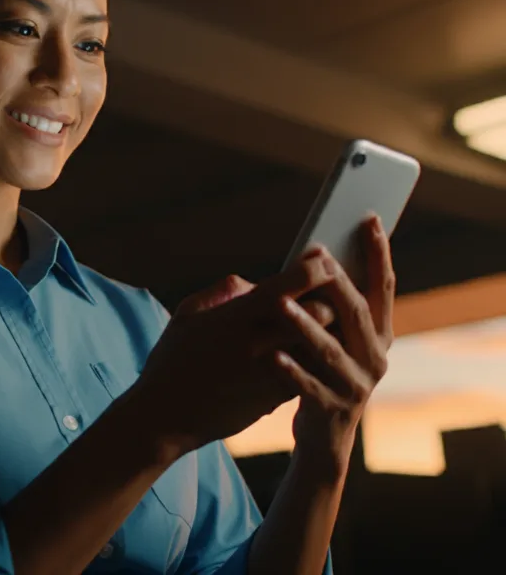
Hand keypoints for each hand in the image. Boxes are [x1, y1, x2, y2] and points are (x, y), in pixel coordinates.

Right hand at [134, 251, 338, 457]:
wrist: (164, 416)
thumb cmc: (172, 360)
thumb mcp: (188, 314)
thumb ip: (223, 292)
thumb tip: (254, 283)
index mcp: (234, 317)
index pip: (285, 287)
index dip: (311, 269)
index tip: (322, 258)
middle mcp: (255, 343)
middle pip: (316, 315)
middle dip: (332, 300)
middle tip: (334, 292)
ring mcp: (268, 373)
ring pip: (320, 345)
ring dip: (330, 331)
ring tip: (331, 321)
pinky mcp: (274, 398)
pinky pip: (310, 372)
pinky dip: (317, 358)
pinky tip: (315, 351)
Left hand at [274, 215, 394, 476]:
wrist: (324, 437)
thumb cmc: (322, 372)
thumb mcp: (332, 337)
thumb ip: (328, 304)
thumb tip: (311, 257)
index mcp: (376, 333)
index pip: (382, 286)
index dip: (378, 252)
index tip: (368, 218)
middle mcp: (374, 357)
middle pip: (357, 312)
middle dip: (336, 282)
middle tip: (317, 256)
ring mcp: (356, 385)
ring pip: (330, 349)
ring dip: (306, 324)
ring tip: (280, 304)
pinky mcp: (332, 408)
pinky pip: (309, 386)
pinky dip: (291, 370)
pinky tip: (272, 355)